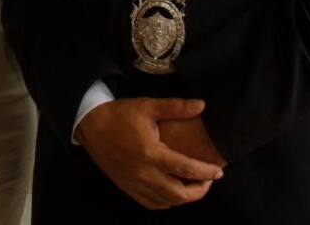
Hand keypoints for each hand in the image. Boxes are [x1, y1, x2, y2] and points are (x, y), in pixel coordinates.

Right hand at [75, 97, 223, 209]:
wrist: (90, 125)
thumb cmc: (120, 114)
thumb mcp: (148, 106)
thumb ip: (176, 107)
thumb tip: (202, 105)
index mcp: (151, 153)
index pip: (186, 169)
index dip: (206, 172)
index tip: (218, 171)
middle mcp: (143, 173)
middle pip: (179, 194)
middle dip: (199, 191)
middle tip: (208, 180)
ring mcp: (134, 182)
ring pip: (166, 202)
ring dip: (183, 198)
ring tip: (193, 186)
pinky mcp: (126, 186)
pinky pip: (150, 203)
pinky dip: (166, 202)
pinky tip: (172, 192)